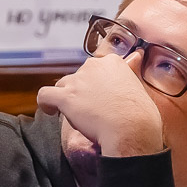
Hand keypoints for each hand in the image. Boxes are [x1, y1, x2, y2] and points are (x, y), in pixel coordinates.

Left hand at [37, 54, 164, 156]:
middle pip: (78, 76)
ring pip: (62, 85)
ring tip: (74, 114)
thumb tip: (135, 56)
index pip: (95, 69)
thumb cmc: (140, 115)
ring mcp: (78, 81)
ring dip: (65, 97)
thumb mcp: (139, 85)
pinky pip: (45, 96)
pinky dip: (46, 103)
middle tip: (91, 109)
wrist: (131, 130)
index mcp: (112, 62)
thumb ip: (131, 71)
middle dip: (81, 91)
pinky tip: (51, 111)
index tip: (101, 96)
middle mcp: (93, 66)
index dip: (96, 84)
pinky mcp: (66, 98)